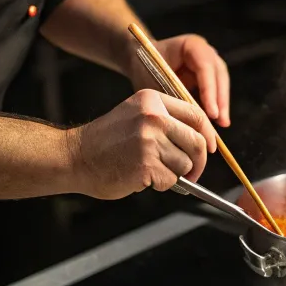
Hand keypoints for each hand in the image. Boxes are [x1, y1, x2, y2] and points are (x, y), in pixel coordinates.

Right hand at [68, 90, 216, 199]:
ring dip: (175, 174)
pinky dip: (162, 185)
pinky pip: (170, 180)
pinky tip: (142, 177)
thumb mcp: (136, 115)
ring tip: (153, 170)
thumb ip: (166, 122)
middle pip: (197, 142)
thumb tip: (200, 141)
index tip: (210, 148)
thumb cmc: (107, 140)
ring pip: (185, 164)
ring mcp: (149, 140)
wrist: (76, 156)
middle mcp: (153, 117)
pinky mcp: (145, 164)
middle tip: (192, 173)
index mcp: (152, 100)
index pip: (196, 115)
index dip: (208, 135)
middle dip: (198, 162)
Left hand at [130, 33, 230, 126]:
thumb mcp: (154, 82)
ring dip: (222, 104)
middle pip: (219, 75)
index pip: (205, 68)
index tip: (211, 114)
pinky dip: (215, 104)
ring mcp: (209, 62)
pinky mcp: (207, 74)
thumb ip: (172, 97)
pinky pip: (215, 90)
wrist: (139, 60)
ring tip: (223, 124)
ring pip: (221, 83)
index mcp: (191, 45)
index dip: (209, 91)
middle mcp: (205, 51)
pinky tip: (216, 122)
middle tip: (222, 122)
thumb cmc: (144, 68)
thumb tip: (187, 120)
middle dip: (221, 100)